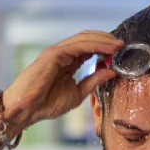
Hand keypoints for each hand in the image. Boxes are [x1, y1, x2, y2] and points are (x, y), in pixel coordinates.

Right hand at [2, 31, 120, 130]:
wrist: (26, 110)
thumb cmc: (46, 104)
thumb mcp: (77, 93)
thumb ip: (94, 81)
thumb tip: (111, 71)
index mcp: (68, 62)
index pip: (89, 48)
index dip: (105, 47)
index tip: (121, 52)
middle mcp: (63, 53)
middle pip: (88, 39)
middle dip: (107, 40)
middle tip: (123, 44)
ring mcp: (57, 51)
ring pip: (84, 39)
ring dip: (103, 40)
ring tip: (119, 45)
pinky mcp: (53, 54)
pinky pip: (78, 45)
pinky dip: (94, 45)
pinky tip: (107, 48)